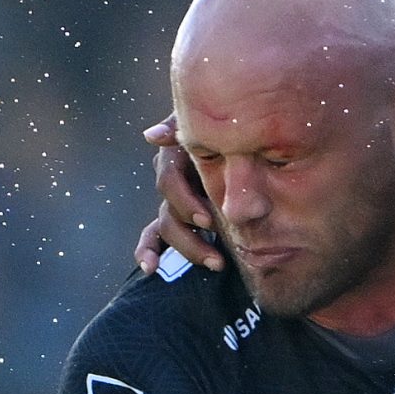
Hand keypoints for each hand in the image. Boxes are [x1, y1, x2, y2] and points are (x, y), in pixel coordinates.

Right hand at [135, 116, 223, 273]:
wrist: (246, 138)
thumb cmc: (229, 126)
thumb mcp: (211, 125)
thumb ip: (181, 127)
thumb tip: (151, 136)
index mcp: (177, 157)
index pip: (169, 180)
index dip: (185, 201)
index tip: (207, 220)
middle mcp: (173, 180)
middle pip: (169, 211)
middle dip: (191, 237)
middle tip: (218, 256)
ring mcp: (173, 200)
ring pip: (168, 228)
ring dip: (188, 249)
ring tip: (216, 264)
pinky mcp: (175, 216)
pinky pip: (152, 235)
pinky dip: (148, 250)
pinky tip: (150, 268)